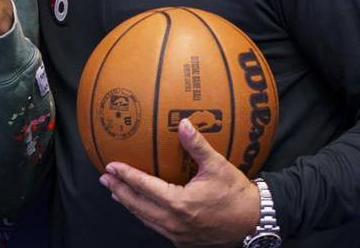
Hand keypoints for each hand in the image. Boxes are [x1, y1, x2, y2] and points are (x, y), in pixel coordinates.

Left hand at [100, 119, 259, 247]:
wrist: (254, 221)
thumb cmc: (237, 194)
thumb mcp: (217, 166)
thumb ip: (197, 145)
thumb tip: (184, 124)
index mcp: (180, 203)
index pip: (144, 187)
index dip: (126, 175)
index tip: (111, 166)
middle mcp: (174, 222)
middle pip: (137, 206)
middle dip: (119, 190)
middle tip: (105, 178)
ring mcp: (177, 234)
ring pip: (145, 218)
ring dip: (129, 204)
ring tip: (116, 192)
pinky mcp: (183, 241)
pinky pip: (156, 226)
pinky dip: (144, 215)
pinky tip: (141, 207)